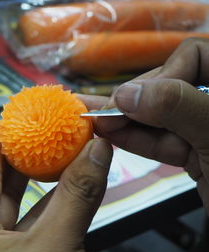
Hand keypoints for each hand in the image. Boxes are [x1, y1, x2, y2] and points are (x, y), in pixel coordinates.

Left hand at [0, 129, 112, 251]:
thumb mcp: (55, 247)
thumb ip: (77, 195)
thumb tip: (99, 148)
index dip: (0, 141)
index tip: (17, 117)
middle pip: (2, 188)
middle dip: (25, 158)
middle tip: (44, 130)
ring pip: (23, 209)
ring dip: (45, 182)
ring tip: (60, 151)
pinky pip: (37, 228)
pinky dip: (55, 207)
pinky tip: (70, 187)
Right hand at [79, 38, 208, 213]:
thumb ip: (177, 107)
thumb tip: (127, 94)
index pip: (196, 56)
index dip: (164, 74)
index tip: (136, 99)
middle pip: (171, 87)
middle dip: (136, 101)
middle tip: (102, 112)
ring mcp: (208, 129)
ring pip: (161, 118)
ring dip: (127, 121)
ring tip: (95, 121)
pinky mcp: (196, 154)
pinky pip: (162, 141)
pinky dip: (136, 140)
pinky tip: (111, 135)